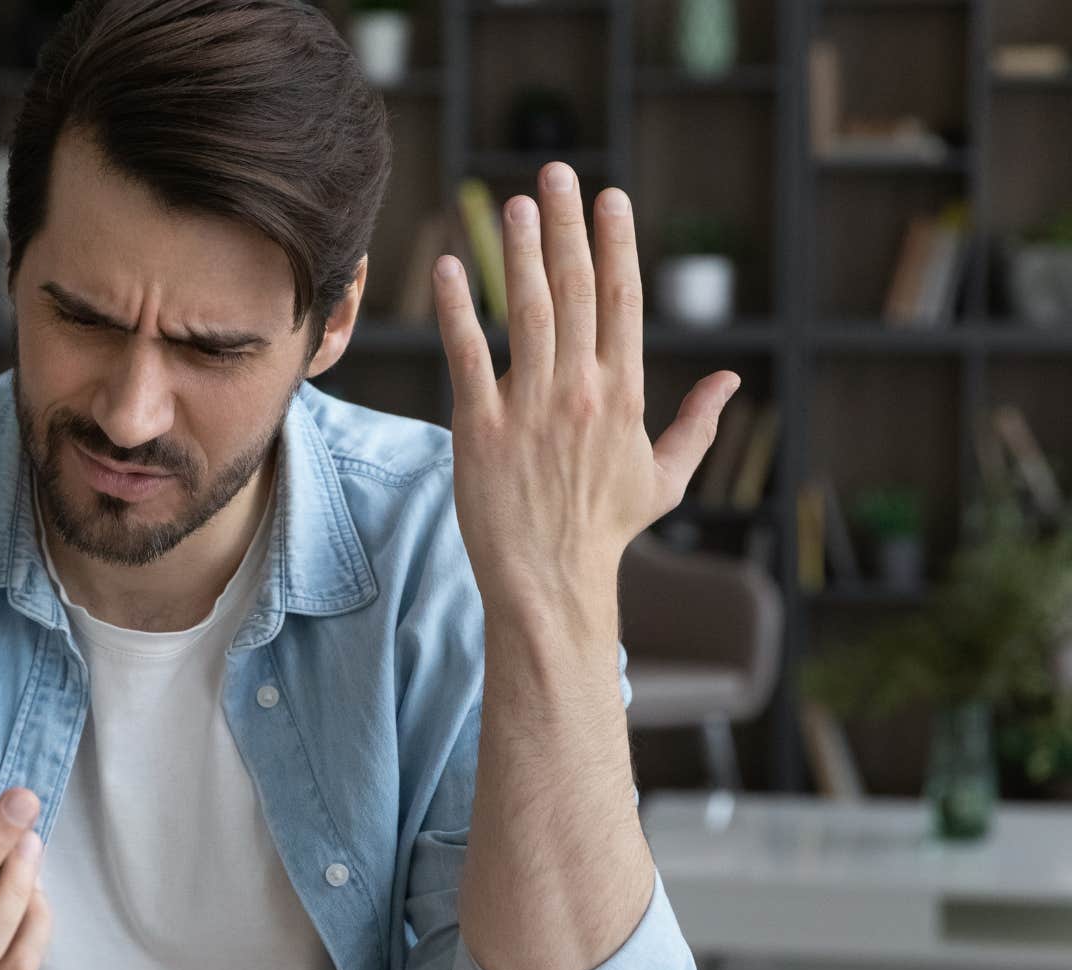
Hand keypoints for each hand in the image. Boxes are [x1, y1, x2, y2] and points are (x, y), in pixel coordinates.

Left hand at [433, 162, 741, 609]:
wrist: (551, 582)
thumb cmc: (603, 530)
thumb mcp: (665, 478)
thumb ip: (698, 424)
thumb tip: (734, 380)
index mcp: (625, 395)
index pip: (622, 302)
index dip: (616, 245)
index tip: (610, 198)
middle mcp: (582, 392)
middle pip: (576, 292)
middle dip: (568, 226)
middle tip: (555, 172)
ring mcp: (530, 408)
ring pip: (527, 313)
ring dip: (520, 253)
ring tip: (515, 204)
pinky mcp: (480, 430)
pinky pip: (468, 357)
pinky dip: (459, 311)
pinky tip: (451, 267)